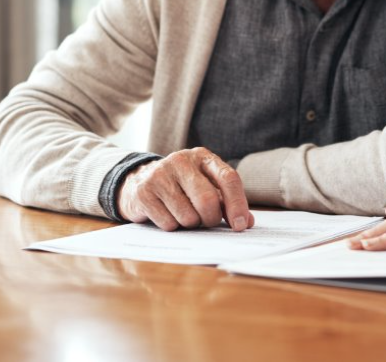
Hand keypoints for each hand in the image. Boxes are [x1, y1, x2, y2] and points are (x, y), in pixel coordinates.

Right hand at [117, 147, 253, 231]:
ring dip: (190, 224)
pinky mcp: (144, 191)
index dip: (237, 204)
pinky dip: (173, 227)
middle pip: (207, 200)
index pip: (228, 178)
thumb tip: (246, 222)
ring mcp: (160, 174)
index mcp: (203, 157)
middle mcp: (181, 161)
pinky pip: (168, 223)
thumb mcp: (206, 187)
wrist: (139, 180)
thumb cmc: (181, 187)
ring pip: (188, 216)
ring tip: (184, 215)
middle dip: (211, 219)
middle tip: (207, 222)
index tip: (240, 226)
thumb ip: (227, 203)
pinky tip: (167, 215)